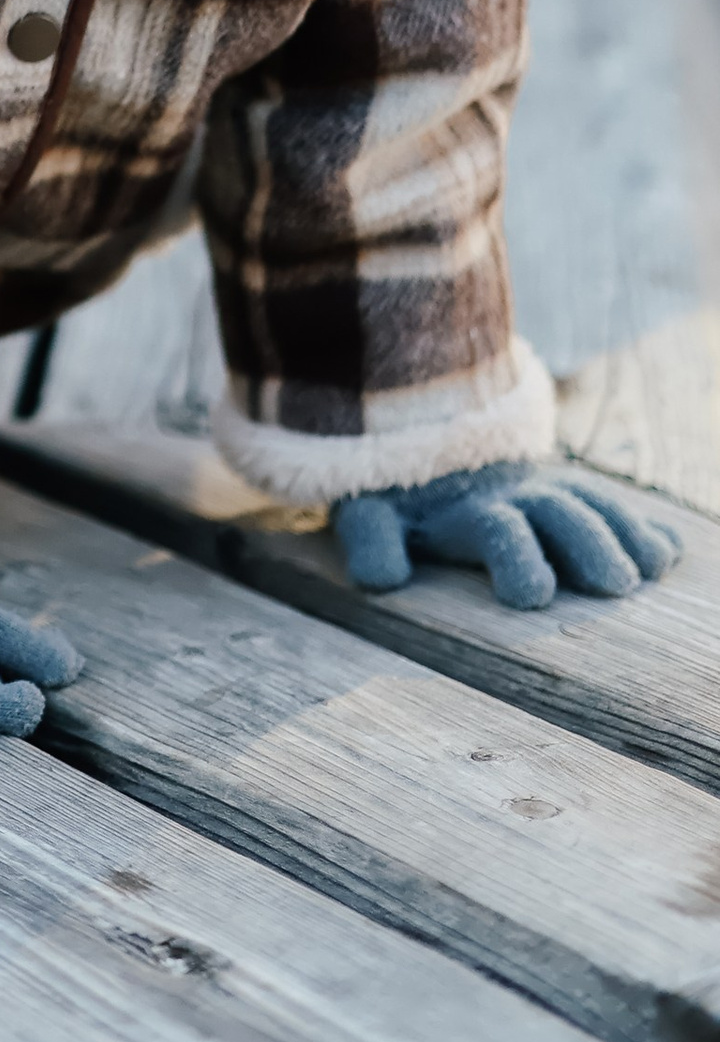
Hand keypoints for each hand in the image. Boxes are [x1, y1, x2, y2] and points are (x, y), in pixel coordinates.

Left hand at [334, 459, 677, 611]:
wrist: (423, 445)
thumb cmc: (398, 501)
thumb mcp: (372, 517)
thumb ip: (373, 543)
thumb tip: (383, 578)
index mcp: (469, 510)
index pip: (498, 529)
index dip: (515, 558)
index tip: (533, 596)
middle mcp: (518, 497)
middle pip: (560, 515)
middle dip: (588, 545)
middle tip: (615, 585)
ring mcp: (549, 492)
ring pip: (594, 506)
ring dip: (625, 535)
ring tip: (653, 568)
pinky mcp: (572, 494)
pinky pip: (611, 504)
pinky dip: (643, 526)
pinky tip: (670, 551)